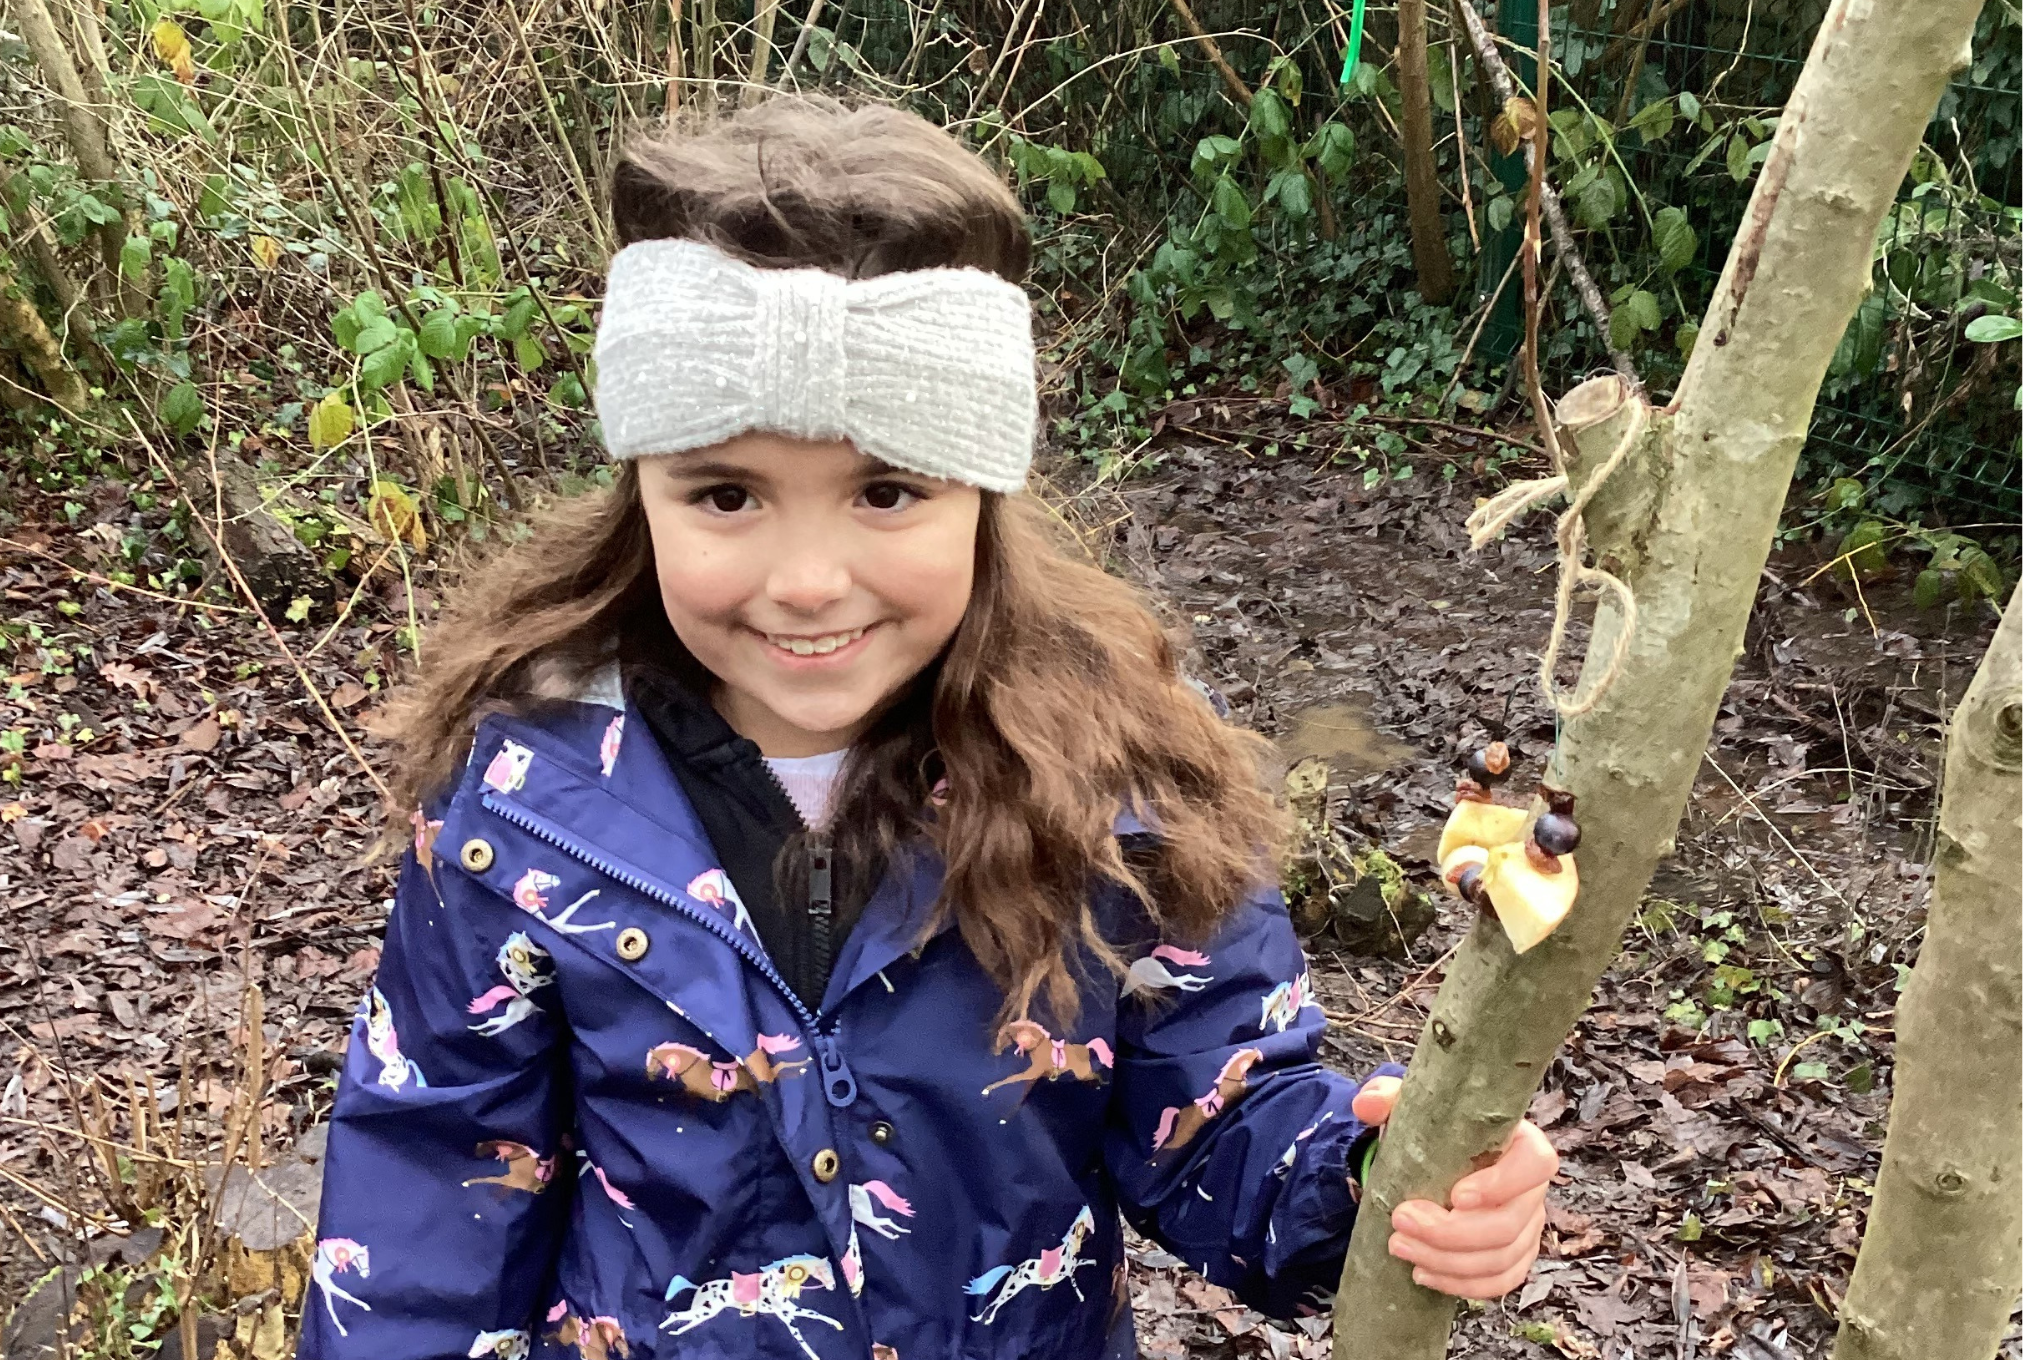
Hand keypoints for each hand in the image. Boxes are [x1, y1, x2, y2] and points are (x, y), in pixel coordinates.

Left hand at [1351, 1075, 1558, 1299]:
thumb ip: (1387, 1096)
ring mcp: (1526, 1226)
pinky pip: (1500, 1281)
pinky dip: (1462, 1284)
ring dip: (1448, 1262)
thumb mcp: (1409, 1104)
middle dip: (1450, 1233)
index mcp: (1520, 1143)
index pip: (1535, 1164)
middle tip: (1400, 1222)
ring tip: (1400, 1248)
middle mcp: (1530, 1188)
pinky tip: (1423, 1274)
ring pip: (1501, 1259)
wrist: (1433, 1157)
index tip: (1455, 1196)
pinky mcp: (1513, 1255)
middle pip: (1508, 1224)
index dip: (1501, 1185)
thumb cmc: (1433, 1128)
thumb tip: (1367, 1104)